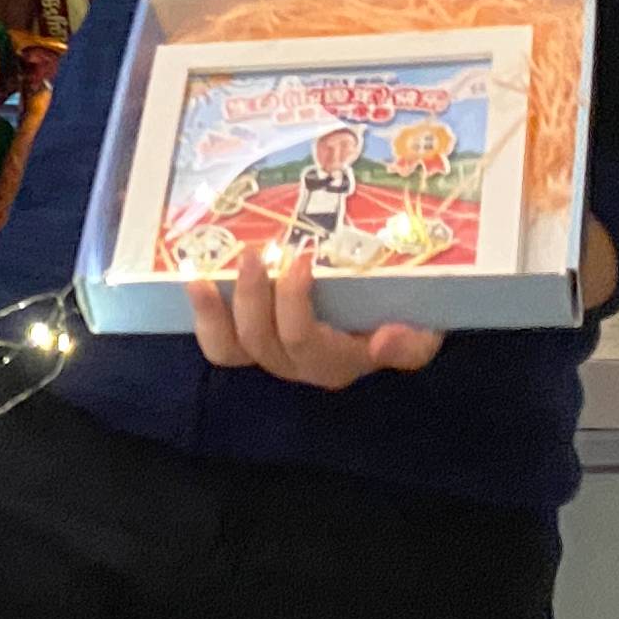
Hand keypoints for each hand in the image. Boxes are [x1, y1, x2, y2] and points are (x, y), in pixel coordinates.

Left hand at [186, 252, 442, 389]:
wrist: (398, 323)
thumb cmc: (409, 322)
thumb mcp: (424, 334)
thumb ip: (410, 345)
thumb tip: (386, 339)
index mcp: (337, 363)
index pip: (303, 339)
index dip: (293, 301)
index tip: (301, 258)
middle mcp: (298, 365)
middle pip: (262, 341)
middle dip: (252, 295)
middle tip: (255, 252)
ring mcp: (272, 355)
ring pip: (231, 349)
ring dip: (215, 312)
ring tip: (203, 275)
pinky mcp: (251, 341)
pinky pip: (220, 344)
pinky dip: (204, 317)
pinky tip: (194, 283)